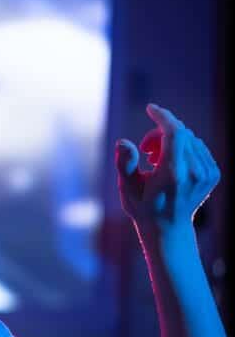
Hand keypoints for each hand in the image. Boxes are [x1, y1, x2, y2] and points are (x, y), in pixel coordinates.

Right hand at [115, 103, 219, 233]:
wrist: (168, 228)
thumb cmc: (143, 206)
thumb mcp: (127, 187)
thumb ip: (125, 163)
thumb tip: (122, 142)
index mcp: (174, 174)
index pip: (175, 133)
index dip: (163, 117)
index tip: (150, 108)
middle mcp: (195, 172)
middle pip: (180, 133)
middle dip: (159, 134)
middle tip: (145, 150)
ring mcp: (207, 173)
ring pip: (189, 138)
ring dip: (170, 141)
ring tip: (154, 159)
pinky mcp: (213, 173)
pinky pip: (197, 147)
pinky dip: (182, 148)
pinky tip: (169, 163)